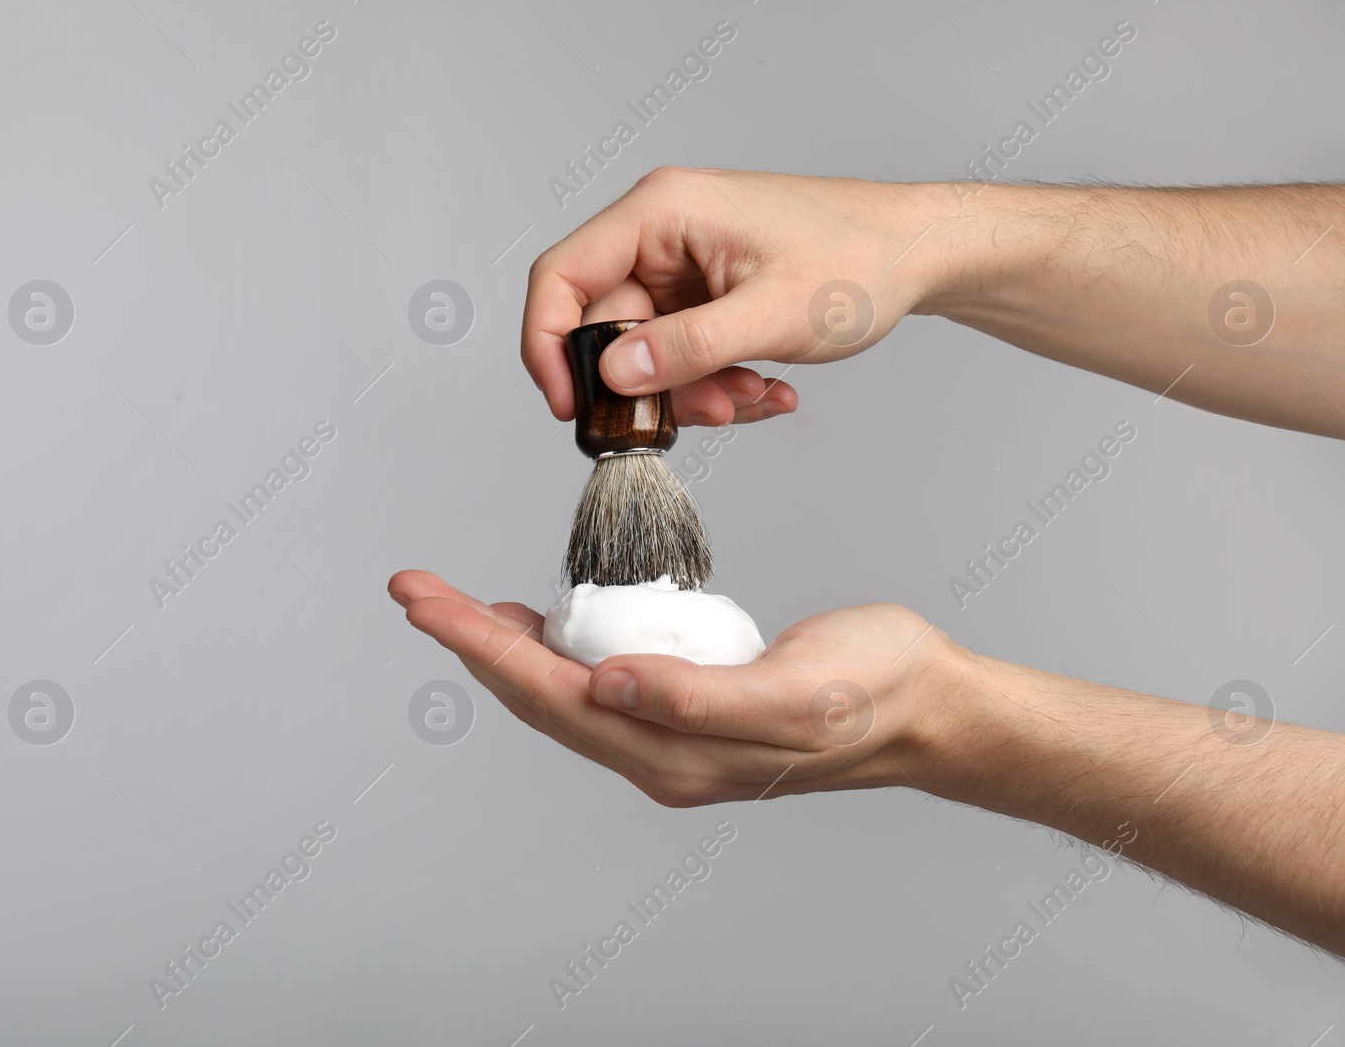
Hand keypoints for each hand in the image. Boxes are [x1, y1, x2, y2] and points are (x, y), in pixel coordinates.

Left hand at [388, 569, 960, 805]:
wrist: (928, 706)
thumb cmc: (875, 691)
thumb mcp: (797, 691)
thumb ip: (699, 696)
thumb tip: (607, 685)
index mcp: (677, 753)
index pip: (549, 695)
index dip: (480, 644)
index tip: (427, 600)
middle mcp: (661, 755)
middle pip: (538, 696)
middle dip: (470, 640)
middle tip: (416, 590)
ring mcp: (672, 739)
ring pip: (560, 693)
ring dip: (502, 646)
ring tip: (454, 604)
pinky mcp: (687, 712)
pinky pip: (598, 685)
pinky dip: (554, 651)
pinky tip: (541, 625)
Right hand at [523, 167, 947, 428]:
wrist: (918, 256)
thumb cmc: (860, 258)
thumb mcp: (770, 314)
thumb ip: (685, 348)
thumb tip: (612, 376)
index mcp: (662, 211)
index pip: (563, 276)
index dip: (549, 345)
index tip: (570, 406)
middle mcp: (663, 234)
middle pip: (607, 328)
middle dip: (653, 386)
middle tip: (705, 412)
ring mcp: (684, 267)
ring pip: (647, 353)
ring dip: (695, 392)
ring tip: (753, 397)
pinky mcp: (706, 296)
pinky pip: (683, 355)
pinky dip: (716, 384)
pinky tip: (765, 389)